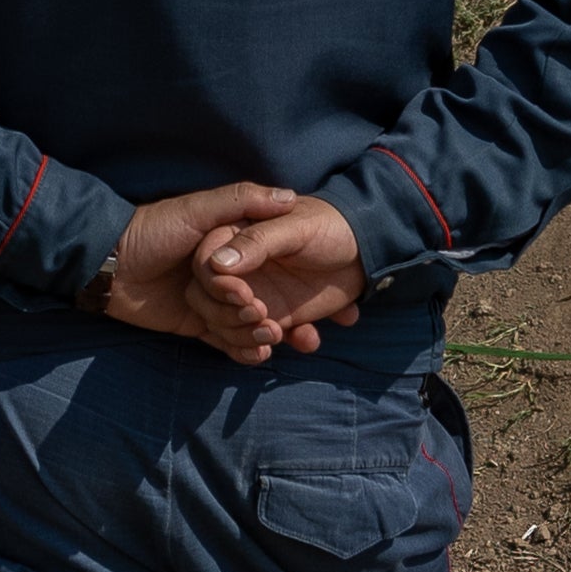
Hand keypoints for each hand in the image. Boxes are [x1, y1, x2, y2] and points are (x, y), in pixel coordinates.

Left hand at [99, 182, 319, 359]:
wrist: (108, 263)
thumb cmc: (153, 229)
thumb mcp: (199, 209)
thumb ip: (242, 201)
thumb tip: (290, 196)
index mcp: (233, 245)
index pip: (273, 265)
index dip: (292, 282)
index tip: (312, 298)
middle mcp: (228, 273)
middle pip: (264, 300)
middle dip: (277, 317)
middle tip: (285, 329)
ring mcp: (212, 301)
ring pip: (247, 324)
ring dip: (260, 334)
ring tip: (270, 338)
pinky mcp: (195, 324)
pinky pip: (225, 341)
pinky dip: (242, 350)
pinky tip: (258, 356)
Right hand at [192, 193, 367, 360]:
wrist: (366, 249)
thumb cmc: (329, 225)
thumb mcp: (295, 227)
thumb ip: (257, 242)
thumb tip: (218, 264)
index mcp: (233, 238)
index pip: (205, 268)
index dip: (217, 287)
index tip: (244, 296)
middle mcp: (237, 271)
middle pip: (209, 304)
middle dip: (231, 318)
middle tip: (264, 317)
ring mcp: (254, 296)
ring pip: (229, 327)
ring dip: (251, 336)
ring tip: (281, 333)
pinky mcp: (275, 317)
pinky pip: (259, 339)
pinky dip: (272, 346)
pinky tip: (304, 340)